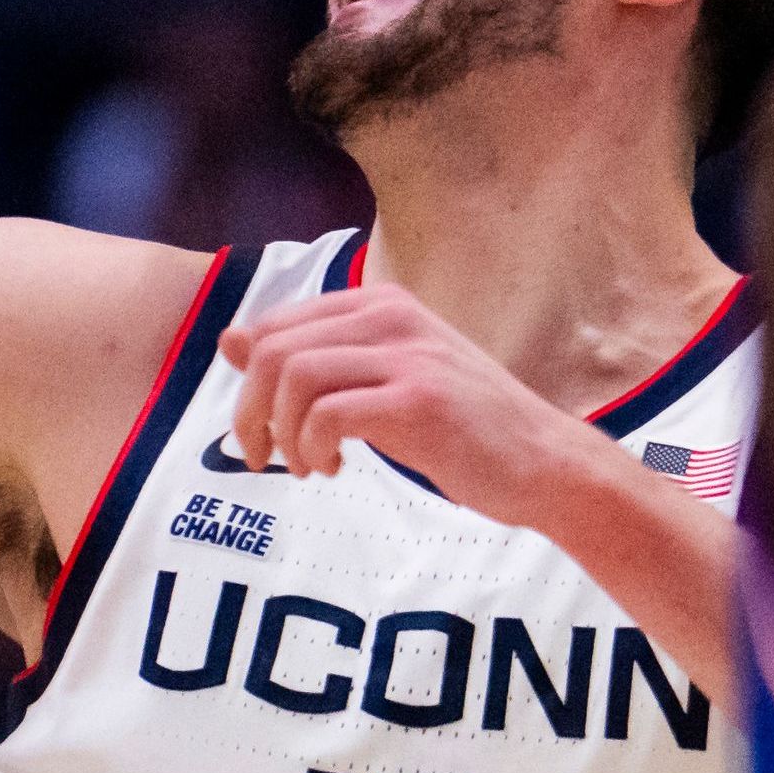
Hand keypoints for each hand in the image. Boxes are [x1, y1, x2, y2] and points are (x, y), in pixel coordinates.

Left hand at [223, 281, 606, 524]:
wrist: (543, 461)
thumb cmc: (464, 427)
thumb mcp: (383, 378)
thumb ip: (314, 355)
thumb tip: (230, 339)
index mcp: (380, 304)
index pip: (274, 325)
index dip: (249, 382)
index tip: (262, 428)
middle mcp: (391, 316)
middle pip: (272, 350)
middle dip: (251, 412)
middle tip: (263, 457)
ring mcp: (407, 356)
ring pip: (293, 377)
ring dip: (280, 432)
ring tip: (305, 466)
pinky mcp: (418, 401)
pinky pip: (327, 414)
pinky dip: (312, 447)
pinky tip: (332, 468)